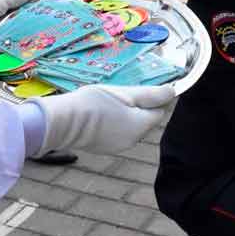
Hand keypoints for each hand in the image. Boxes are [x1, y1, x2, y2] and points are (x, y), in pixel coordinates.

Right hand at [30, 84, 175, 154]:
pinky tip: (100, 113)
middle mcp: (133, 140)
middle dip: (139, 106)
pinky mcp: (104, 147)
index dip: (155, 98)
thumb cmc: (93, 103)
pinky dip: (114, 122)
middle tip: (122, 92)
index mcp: (141, 126)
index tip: (143, 88)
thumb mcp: (124, 93)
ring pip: (131, 126)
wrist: (62, 121)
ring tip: (108, 101)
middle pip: (145, 120)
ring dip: (126, 114)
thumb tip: (172, 92)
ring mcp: (118, 146)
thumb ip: (149, 94)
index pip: (159, 111)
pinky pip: (117, 132)